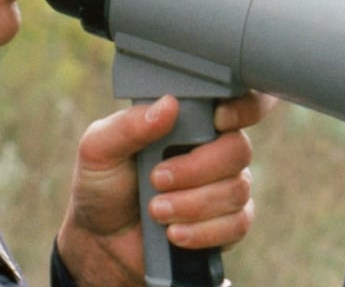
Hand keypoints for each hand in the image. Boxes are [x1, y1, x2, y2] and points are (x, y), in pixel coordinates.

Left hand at [54, 92, 278, 284]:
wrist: (101, 241)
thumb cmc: (103, 187)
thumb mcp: (100, 151)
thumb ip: (129, 126)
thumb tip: (168, 105)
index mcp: (191, 123)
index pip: (240, 104)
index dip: (244, 108)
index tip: (218, 120)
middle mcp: (215, 151)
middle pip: (238, 150)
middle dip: (197, 169)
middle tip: (157, 179)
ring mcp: (225, 188)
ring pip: (236, 189)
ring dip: (192, 204)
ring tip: (156, 210)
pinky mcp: (228, 224)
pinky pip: (238, 224)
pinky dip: (204, 230)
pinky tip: (174, 233)